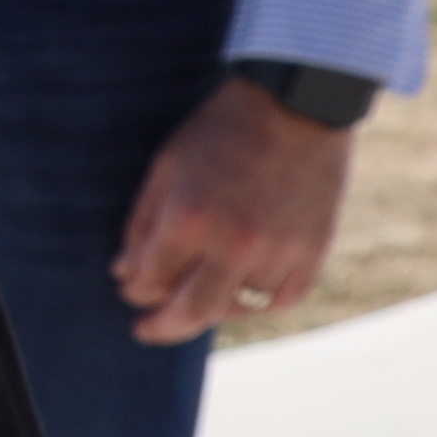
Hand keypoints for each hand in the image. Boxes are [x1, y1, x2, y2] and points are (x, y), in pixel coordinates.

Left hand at [113, 75, 349, 346]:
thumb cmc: (222, 130)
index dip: (134, 290)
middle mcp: (232, 246)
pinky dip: (258, 302)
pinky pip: (280, 300)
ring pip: (235, 307)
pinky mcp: (311, 254)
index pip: (148, 282)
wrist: (297, 104)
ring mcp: (276, 254)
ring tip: (196, 299)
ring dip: (210, 306)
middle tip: (146, 331)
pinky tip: (241, 294)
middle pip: (190, 312)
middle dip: (162, 327)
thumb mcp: (167, 165)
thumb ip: (142, 223)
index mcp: (188, 220)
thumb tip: (124, 273)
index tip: (131, 289)